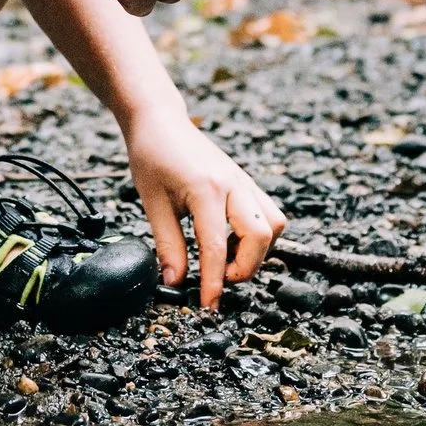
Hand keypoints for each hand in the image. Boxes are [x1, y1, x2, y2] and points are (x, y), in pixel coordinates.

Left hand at [124, 110, 285, 307]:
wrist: (160, 120)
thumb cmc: (151, 156)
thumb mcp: (152, 202)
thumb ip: (167, 244)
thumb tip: (174, 282)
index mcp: (205, 189)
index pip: (216, 247)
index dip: (213, 282)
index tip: (208, 305)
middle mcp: (233, 184)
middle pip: (260, 237)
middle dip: (244, 267)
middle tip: (217, 279)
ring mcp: (244, 181)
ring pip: (273, 225)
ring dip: (256, 250)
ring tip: (224, 256)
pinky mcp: (246, 181)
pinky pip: (268, 213)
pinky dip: (256, 234)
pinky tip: (229, 239)